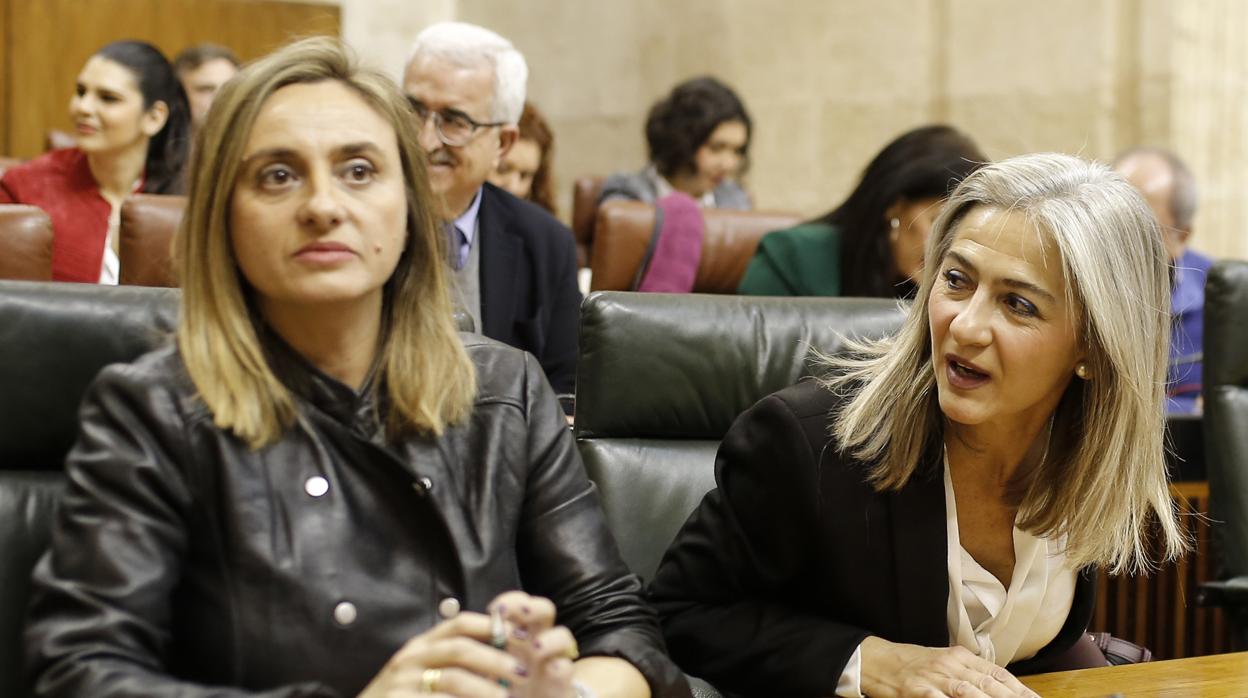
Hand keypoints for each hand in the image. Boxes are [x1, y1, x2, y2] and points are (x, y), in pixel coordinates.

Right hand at [358, 611, 526, 697]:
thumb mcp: (421, 673)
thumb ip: (453, 663)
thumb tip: (501, 655)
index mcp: (421, 646)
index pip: (459, 623)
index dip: (492, 626)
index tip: (521, 635)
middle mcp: (411, 659)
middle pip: (459, 649)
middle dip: (495, 659)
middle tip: (523, 673)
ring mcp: (402, 682)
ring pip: (452, 679)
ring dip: (483, 689)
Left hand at [489, 591, 577, 697]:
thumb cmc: (502, 688)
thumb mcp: (487, 668)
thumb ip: (480, 650)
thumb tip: (457, 634)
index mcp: (518, 634)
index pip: (520, 605)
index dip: (511, 601)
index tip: (494, 609)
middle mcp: (538, 642)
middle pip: (545, 611)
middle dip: (533, 609)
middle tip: (520, 615)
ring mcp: (552, 661)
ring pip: (563, 636)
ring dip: (550, 639)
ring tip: (535, 648)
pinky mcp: (561, 683)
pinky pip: (566, 669)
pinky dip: (561, 667)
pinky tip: (552, 669)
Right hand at [859, 637, 1039, 697]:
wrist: (874, 659)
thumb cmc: (909, 662)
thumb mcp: (942, 660)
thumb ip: (967, 671)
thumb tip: (994, 685)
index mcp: (959, 656)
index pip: (996, 673)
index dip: (1018, 689)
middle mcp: (950, 665)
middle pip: (989, 685)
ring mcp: (934, 678)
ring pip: (969, 692)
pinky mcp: (917, 690)